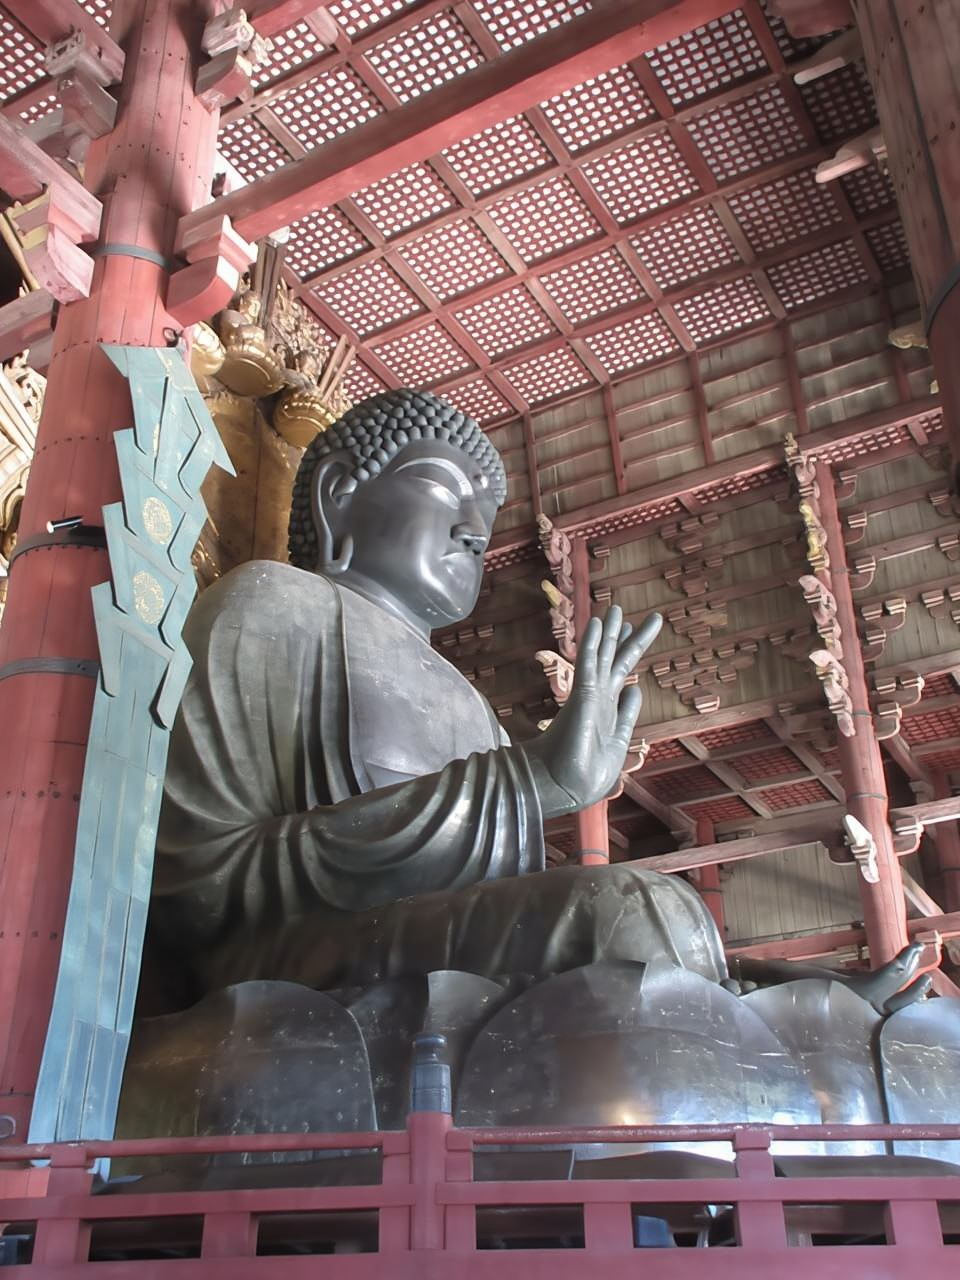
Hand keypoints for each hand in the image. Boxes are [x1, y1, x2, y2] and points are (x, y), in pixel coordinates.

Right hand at [522, 605, 661, 817]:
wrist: (566, 787)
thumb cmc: (588, 774)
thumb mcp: (618, 743)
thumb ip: (627, 716)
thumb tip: (636, 690)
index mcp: (608, 710)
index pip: (621, 674)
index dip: (627, 652)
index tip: (631, 632)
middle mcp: (599, 697)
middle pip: (615, 660)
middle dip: (627, 637)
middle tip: (637, 614)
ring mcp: (590, 695)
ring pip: (602, 655)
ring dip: (610, 631)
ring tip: (616, 607)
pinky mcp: (582, 696)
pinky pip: (588, 662)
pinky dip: (592, 642)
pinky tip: (596, 622)